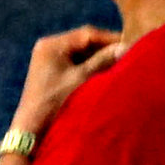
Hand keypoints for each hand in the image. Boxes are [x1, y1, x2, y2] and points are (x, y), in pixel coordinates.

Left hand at [12, 24, 122, 139]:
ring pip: (81, 54)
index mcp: (52, 45)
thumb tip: (127, 46)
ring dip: (99, 59)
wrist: (33, 129)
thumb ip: (103, 60)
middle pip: (83, 43)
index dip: (110, 38)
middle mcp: (49, 47)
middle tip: (128, 53)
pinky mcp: (52, 72)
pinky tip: (105, 73)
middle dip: (105, 49)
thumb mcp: (81, 79)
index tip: (131, 43)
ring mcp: (49, 60)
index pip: (86, 34)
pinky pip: (75, 64)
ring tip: (120, 63)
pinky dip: (90, 67)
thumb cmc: (56, 102)